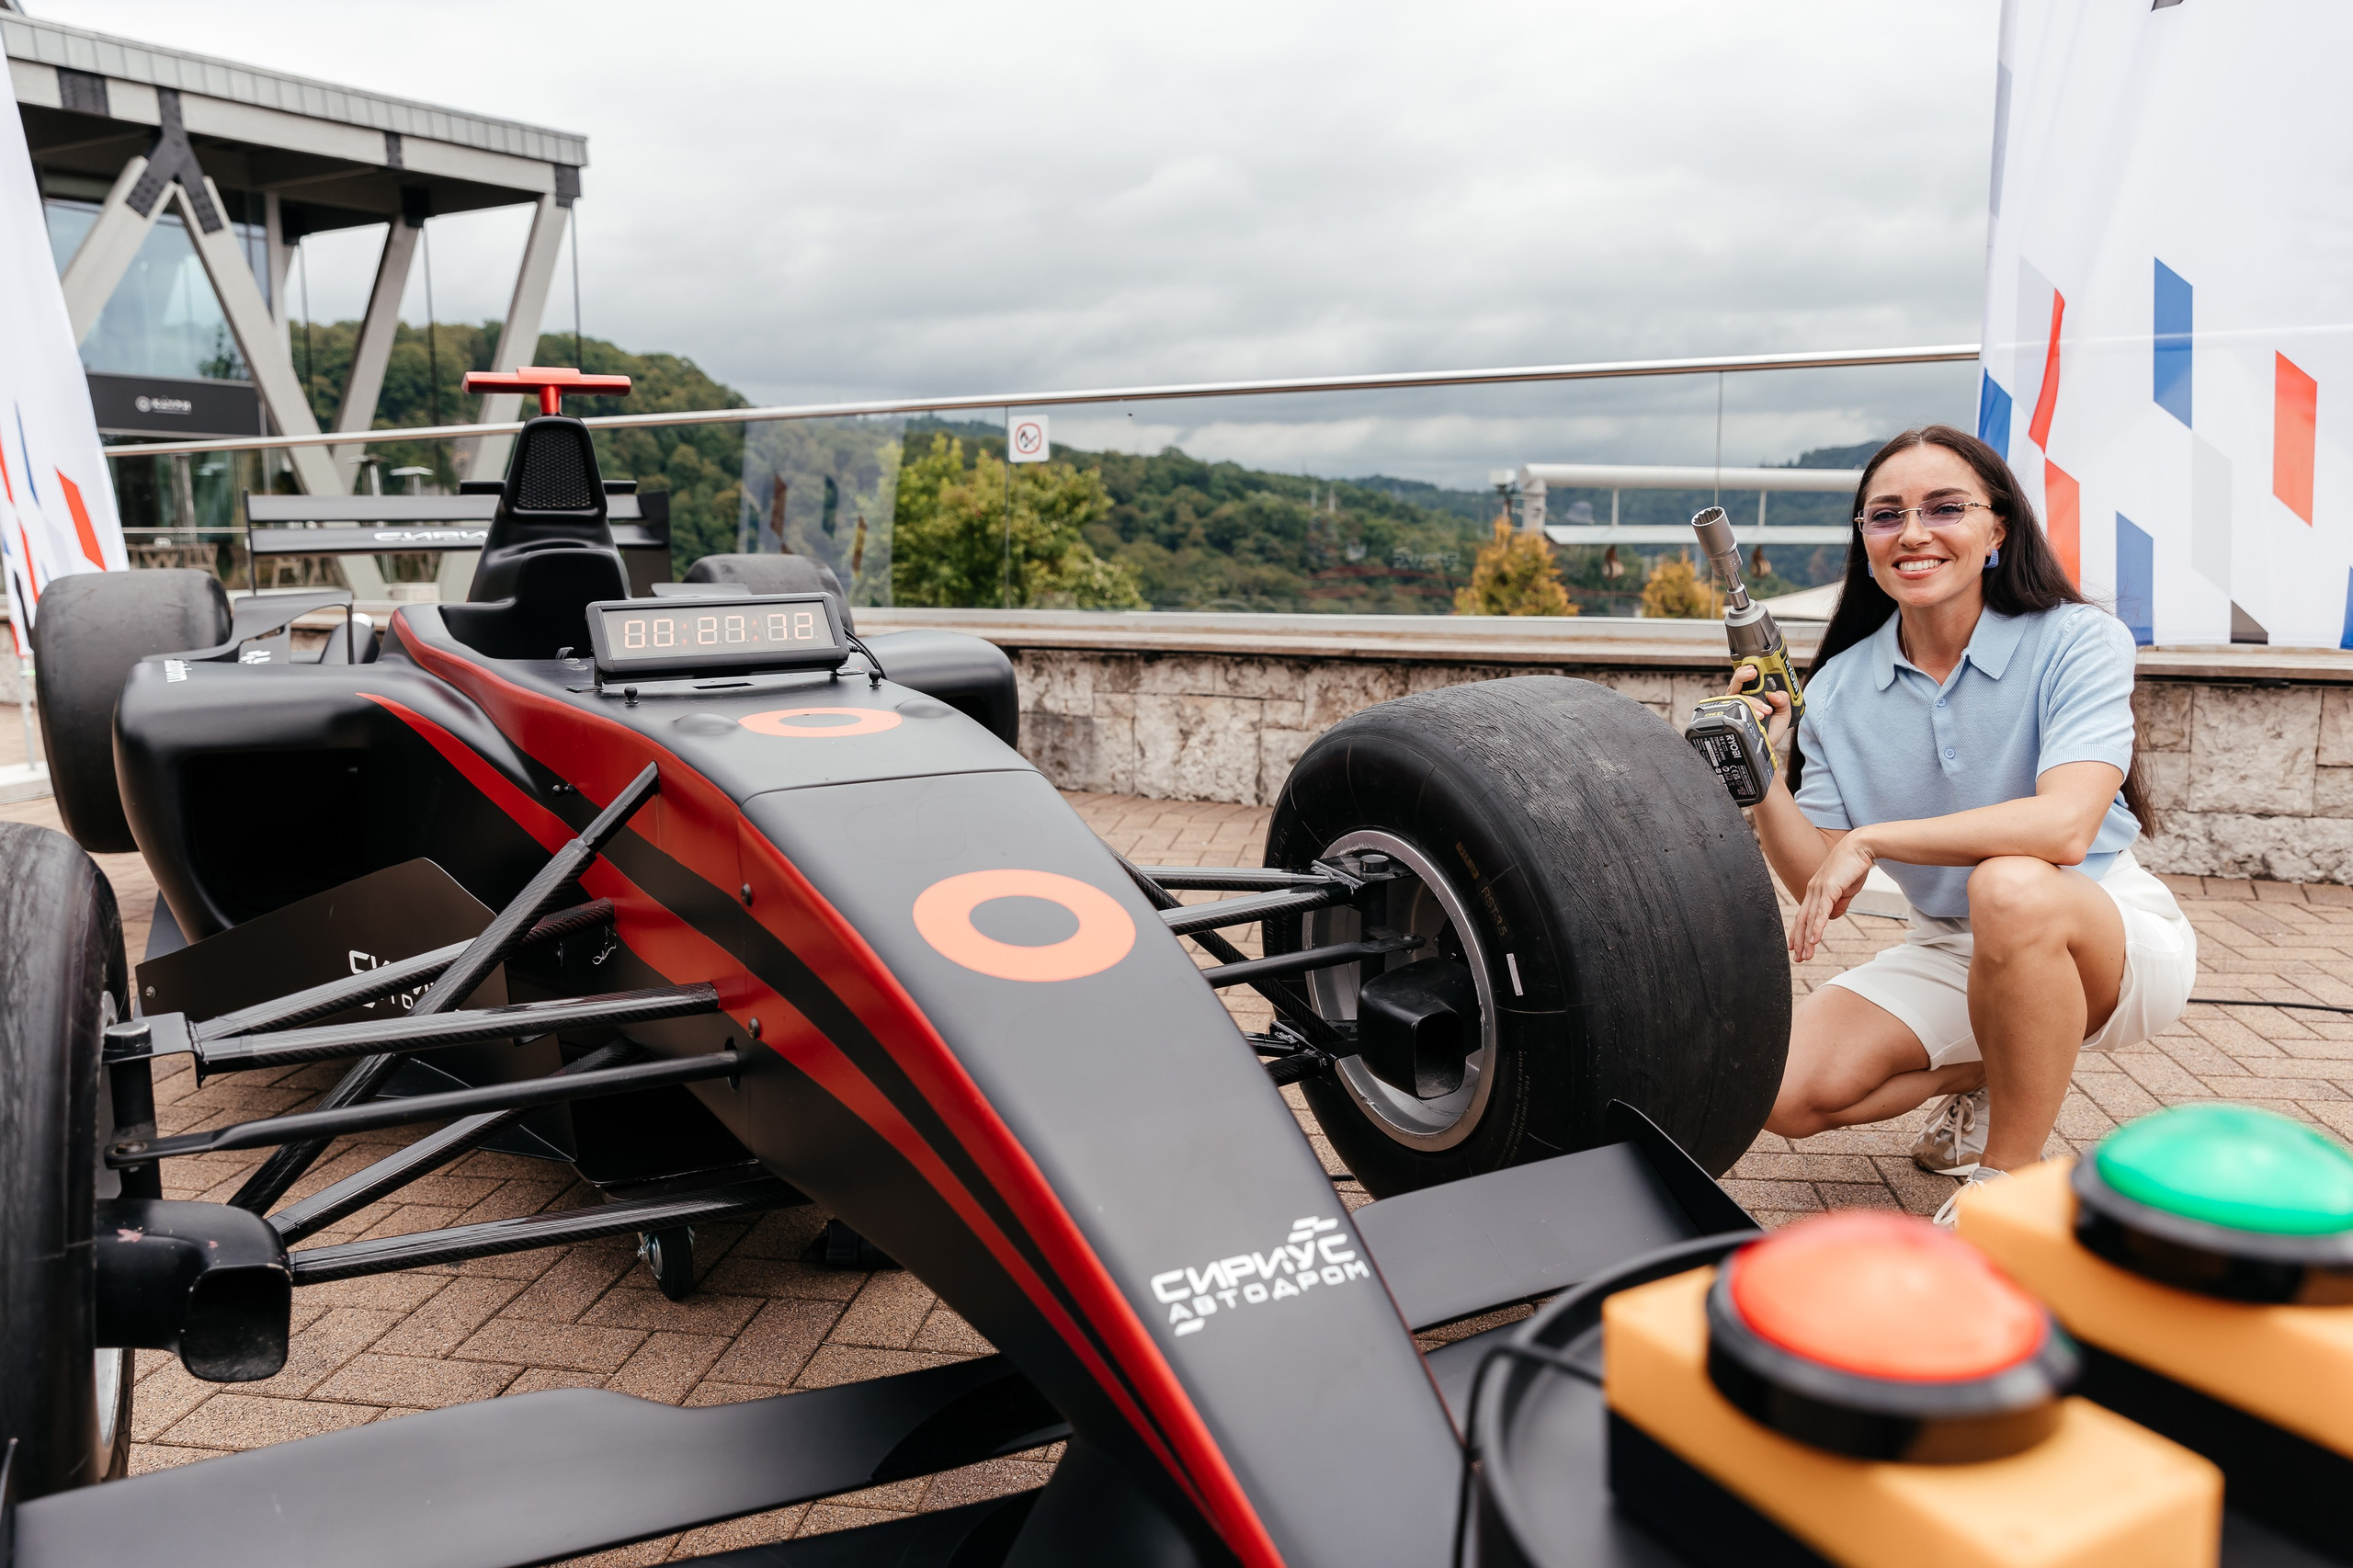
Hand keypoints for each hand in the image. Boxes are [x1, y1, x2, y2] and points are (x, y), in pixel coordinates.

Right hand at [1725, 665, 1792, 756]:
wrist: (1763, 751)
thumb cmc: (1769, 732)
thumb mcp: (1783, 714)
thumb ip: (1784, 701)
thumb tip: (1776, 695)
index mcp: (1753, 694)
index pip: (1747, 676)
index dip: (1748, 668)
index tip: (1755, 667)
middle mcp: (1740, 699)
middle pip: (1735, 682)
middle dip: (1743, 675)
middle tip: (1752, 673)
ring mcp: (1732, 709)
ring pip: (1734, 695)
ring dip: (1751, 700)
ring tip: (1765, 711)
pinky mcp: (1729, 720)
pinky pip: (1732, 710)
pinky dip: (1746, 711)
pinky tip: (1758, 717)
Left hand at [1791, 830, 1874, 962]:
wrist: (1861, 847)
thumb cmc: (1854, 867)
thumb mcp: (1846, 890)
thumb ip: (1839, 904)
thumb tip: (1832, 918)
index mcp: (1815, 890)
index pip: (1804, 915)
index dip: (1798, 933)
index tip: (1795, 948)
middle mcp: (1813, 890)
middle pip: (1803, 920)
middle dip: (1799, 941)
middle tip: (1798, 958)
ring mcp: (1819, 889)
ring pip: (1811, 919)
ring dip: (1807, 939)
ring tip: (1805, 955)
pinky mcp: (1829, 888)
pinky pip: (1822, 911)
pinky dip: (1817, 927)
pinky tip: (1814, 940)